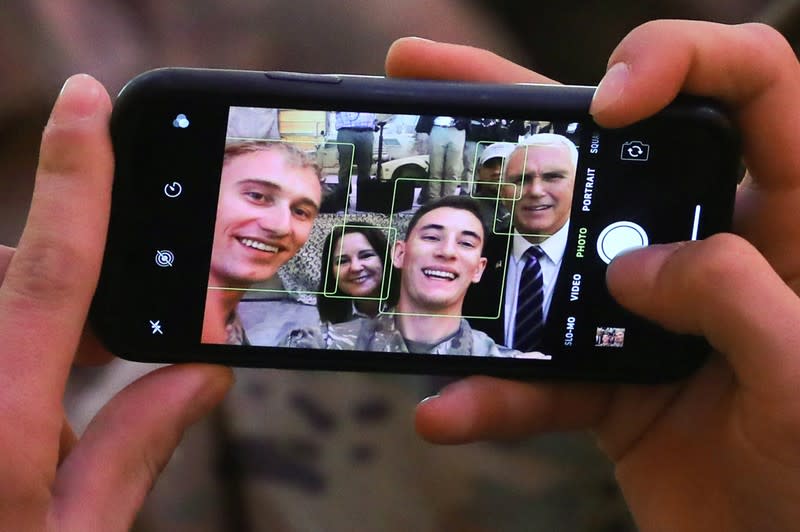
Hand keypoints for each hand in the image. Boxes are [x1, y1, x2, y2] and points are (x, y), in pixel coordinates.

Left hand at [0, 74, 231, 529]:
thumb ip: (133, 449)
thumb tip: (202, 374)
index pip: (53, 270)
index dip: (76, 177)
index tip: (87, 105)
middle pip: (10, 278)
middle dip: (63, 281)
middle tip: (108, 344)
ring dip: (27, 318)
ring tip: (55, 387)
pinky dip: (6, 340)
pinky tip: (21, 397)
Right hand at [387, 22, 799, 530]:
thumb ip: (733, 293)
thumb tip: (633, 269)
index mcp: (785, 218)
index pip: (750, 85)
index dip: (681, 60)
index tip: (610, 100)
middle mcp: (706, 247)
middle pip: (609, 150)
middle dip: (520, 108)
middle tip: (428, 76)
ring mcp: (646, 313)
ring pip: (550, 252)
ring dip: (476, 249)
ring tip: (403, 227)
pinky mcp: (607, 377)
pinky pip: (538, 372)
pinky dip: (495, 395)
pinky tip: (451, 408)